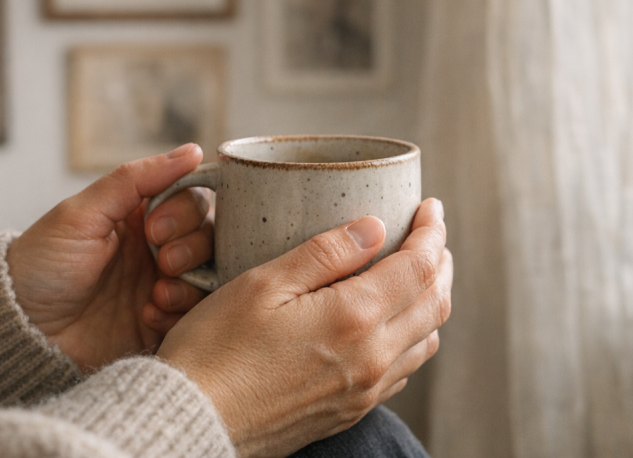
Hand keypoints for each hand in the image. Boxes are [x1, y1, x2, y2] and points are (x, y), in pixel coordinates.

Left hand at [6, 144, 213, 370]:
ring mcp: (161, 286)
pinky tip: (148, 316)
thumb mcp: (82, 214)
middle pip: (209, 236)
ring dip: (190, 283)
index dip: (185, 211)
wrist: (21, 332)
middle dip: (191, 248)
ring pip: (209, 276)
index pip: (192, 199)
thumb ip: (136, 179)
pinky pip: (195, 315)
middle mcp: (157, 248)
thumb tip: (193, 151)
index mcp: (140, 215)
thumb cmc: (42, 265)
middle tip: (162, 262)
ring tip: (157, 294)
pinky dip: (179, 314)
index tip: (154, 228)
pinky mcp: (160, 323)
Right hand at [157, 198, 451, 457]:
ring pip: (426, 339)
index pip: (419, 267)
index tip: (430, 207)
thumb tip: (373, 226)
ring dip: (431, 300)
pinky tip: (392, 323)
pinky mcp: (349, 411)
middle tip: (429, 233)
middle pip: (434, 303)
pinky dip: (414, 337)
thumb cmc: (215, 350)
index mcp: (354, 318)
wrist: (192, 423)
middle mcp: (371, 358)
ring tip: (417, 273)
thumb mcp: (262, 284)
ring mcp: (364, 390)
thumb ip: (324, 253)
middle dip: (440, 262)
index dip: (431, 231)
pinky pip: (404, 370)